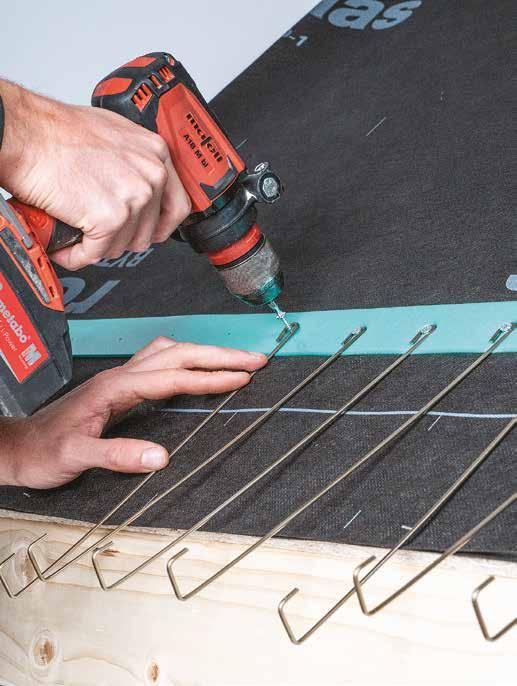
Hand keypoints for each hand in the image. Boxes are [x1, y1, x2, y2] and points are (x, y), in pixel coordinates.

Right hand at [0, 80, 190, 268]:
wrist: (27, 134)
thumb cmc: (58, 132)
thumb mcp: (114, 136)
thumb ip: (134, 162)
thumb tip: (136, 184)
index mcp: (155, 154)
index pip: (177, 205)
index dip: (160, 226)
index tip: (150, 233)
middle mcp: (151, 175)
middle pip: (148, 232)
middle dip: (120, 238)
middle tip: (99, 232)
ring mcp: (133, 198)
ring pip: (122, 246)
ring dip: (97, 246)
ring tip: (78, 233)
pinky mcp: (110, 218)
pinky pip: (96, 253)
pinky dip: (76, 255)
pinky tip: (65, 246)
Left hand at [0, 338, 265, 488]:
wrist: (18, 447)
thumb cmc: (44, 452)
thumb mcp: (76, 457)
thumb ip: (117, 455)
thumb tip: (163, 458)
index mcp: (115, 387)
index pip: (173, 376)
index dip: (210, 377)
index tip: (243, 376)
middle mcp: (120, 375)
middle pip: (178, 354)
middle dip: (219, 355)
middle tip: (255, 359)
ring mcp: (120, 378)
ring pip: (170, 353)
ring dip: (204, 353)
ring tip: (233, 360)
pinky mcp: (119, 386)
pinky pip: (160, 363)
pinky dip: (186, 361)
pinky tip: (194, 370)